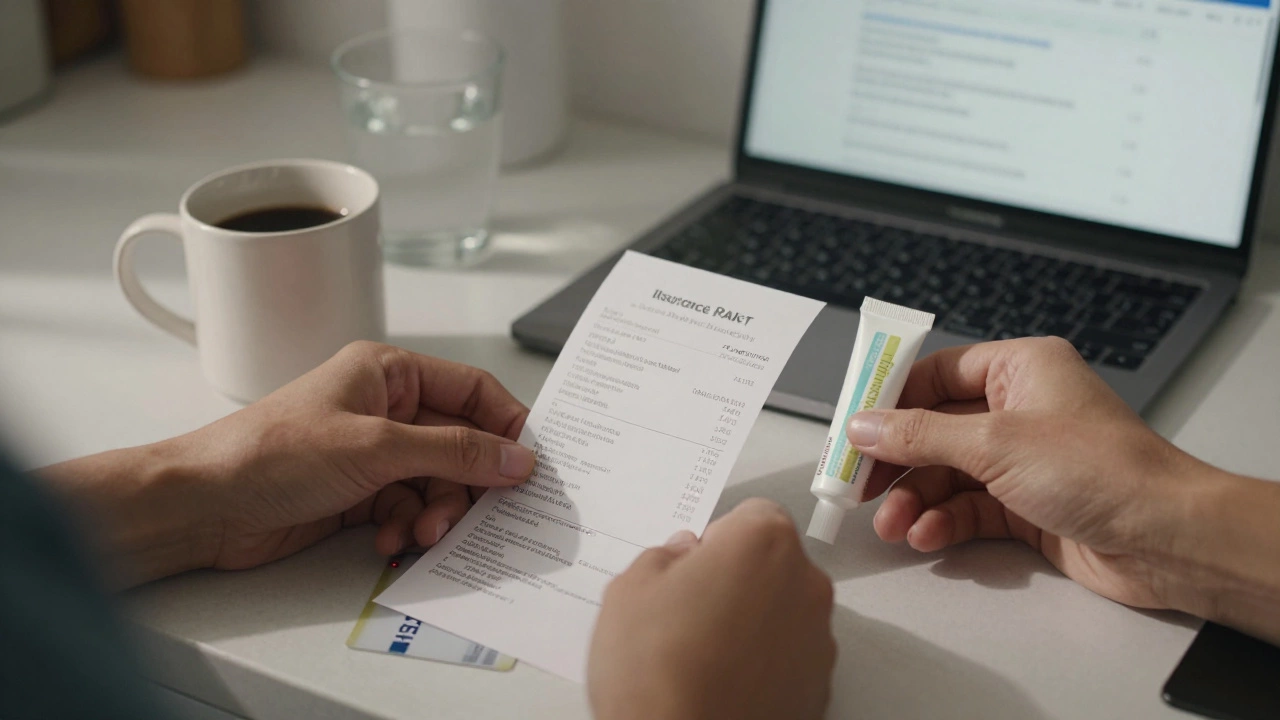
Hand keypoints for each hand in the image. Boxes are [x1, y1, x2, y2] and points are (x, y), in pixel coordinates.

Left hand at [43, 341, 535, 583]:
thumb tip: (517, 458)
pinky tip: (387, 541)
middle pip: (459, 445)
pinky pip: (407, 510)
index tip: (529, 464)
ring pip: (436, 484)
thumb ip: (454, 452)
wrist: (204, 506)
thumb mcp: (376, 447)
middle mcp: (386, 408)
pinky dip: (404, 529)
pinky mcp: (359, 494)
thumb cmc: (272, 453)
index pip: (472, 391)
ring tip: (417, 535)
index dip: (505, 426)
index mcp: (389, 372)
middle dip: (465, 485)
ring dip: (434, 514)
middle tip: (470, 516)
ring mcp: (372, 453)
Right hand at [589, 499, 835, 719]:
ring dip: (753, 622)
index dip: (716, 540)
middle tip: (690, 611)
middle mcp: (804, 584)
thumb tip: (680, 557)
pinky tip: (723, 682)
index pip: (751, 515)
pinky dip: (765, 665)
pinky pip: (790, 658)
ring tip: (702, 655)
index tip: (692, 565)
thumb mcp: (629, 590)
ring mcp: (818, 640)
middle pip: (772, 563)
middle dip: (737, 579)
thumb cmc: (658, 670)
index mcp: (763, 543)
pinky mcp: (819, 688)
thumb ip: (662, 557)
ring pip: (783, 612)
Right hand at [846, 337, 1210, 612]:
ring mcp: (1024, 460)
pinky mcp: (1027, 506)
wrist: (1166, 539)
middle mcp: (1020, 410)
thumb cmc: (1104, 471)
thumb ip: (921, 435)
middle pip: (934, 429)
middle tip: (857, 484)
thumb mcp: (994, 443)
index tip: (851, 426)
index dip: (890, 400)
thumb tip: (865, 426)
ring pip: (947, 474)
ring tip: (892, 525)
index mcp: (1020, 369)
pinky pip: (968, 508)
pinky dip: (943, 522)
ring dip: (914, 499)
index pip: (936, 374)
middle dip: (896, 462)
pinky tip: (928, 537)